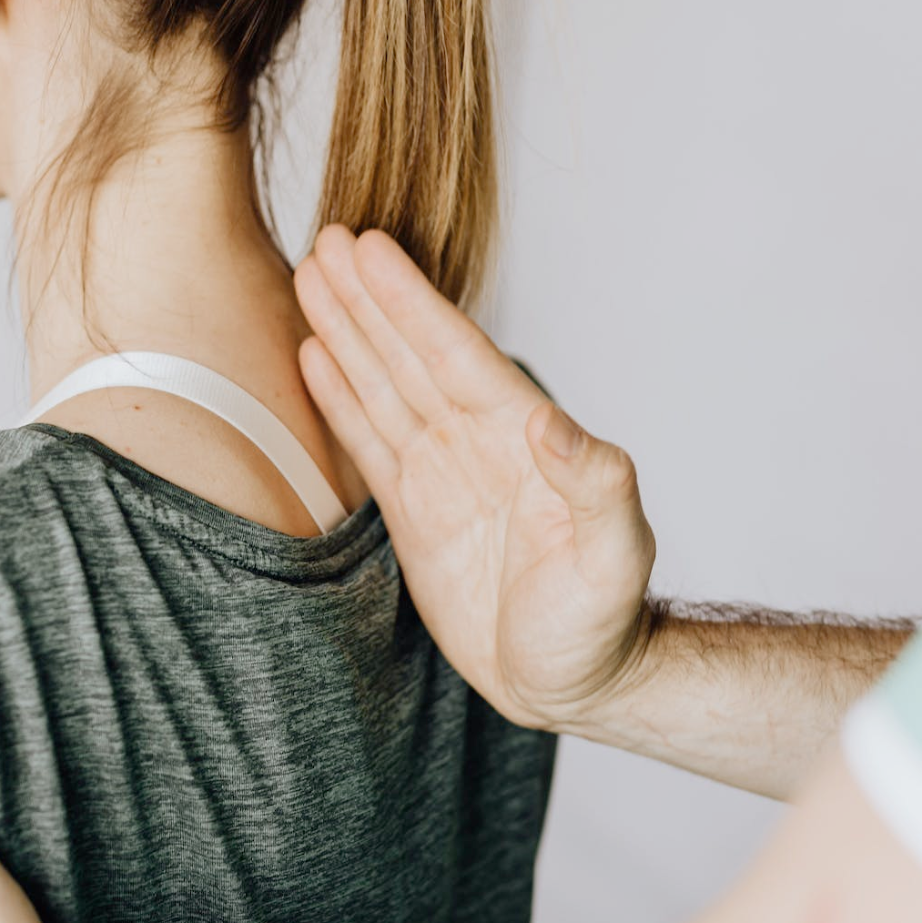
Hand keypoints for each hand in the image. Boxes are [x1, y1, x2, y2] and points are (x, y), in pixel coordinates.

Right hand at [295, 227, 657, 735]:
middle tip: (326, 239)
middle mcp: (478, 443)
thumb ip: (595, 485)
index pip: (455, 356)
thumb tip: (551, 420)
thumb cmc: (601, 627)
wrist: (573, 684)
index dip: (410, 302)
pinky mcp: (416, 512)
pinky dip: (341, 397)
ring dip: (348, 332)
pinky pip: (371, 440)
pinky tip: (314, 356)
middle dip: (369, 299)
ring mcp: (445, 474)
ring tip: (308, 276)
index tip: (371, 250)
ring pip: (385, 386)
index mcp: (521, 440)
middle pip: (410, 356)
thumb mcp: (613, 558)